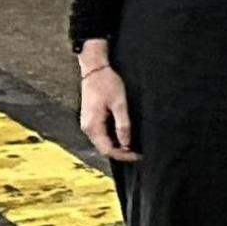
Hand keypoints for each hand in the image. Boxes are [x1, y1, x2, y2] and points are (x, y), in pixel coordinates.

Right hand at [76, 42, 138, 161]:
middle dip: (122, 153)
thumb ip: (123, 124)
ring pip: (103, 142)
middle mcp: (87, 128)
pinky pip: (102, 134)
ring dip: (118, 146)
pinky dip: (113, 138)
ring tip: (135, 147)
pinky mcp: (91, 119)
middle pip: (104, 148)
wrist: (94, 69)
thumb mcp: (119, 104)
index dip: (124, 156)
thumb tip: (127, 144)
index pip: (108, 150)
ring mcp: (87, 123)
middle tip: (139, 154)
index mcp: (93, 126)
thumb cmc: (107, 83)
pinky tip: (125, 136)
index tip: (139, 156)